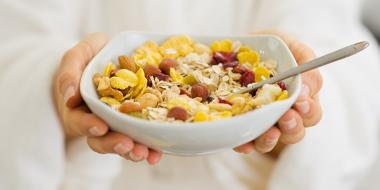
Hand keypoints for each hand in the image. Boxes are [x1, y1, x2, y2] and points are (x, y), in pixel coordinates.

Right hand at [53, 33, 161, 164]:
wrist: (112, 56)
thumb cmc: (91, 56)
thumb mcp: (78, 56)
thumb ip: (69, 72)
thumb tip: (69, 96)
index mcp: (79, 107)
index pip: (79, 121)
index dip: (88, 125)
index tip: (100, 127)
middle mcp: (97, 120)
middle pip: (101, 140)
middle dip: (114, 145)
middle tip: (127, 145)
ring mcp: (118, 124)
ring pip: (122, 143)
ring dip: (133, 151)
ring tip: (145, 153)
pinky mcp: (138, 123)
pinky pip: (142, 138)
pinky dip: (150, 148)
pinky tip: (157, 154)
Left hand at [234, 30, 322, 153]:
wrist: (241, 46)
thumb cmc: (273, 47)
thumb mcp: (292, 46)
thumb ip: (306, 61)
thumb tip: (307, 90)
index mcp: (299, 99)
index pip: (310, 114)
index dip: (309, 112)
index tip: (302, 102)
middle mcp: (281, 114)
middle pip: (294, 133)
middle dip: (293, 127)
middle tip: (286, 116)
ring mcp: (261, 122)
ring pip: (270, 142)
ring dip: (271, 140)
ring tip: (269, 132)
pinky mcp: (241, 125)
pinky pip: (243, 141)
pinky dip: (244, 145)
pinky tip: (242, 143)